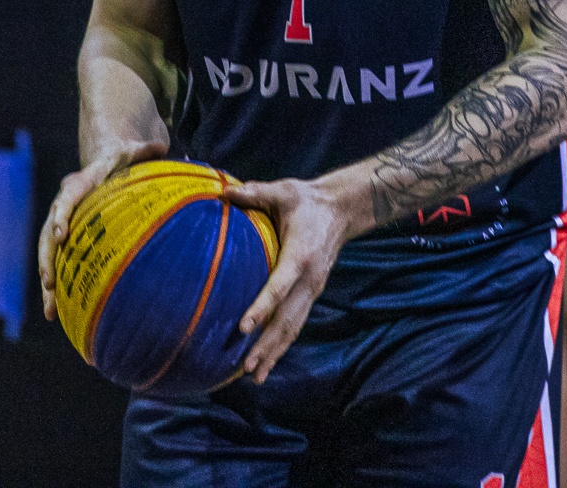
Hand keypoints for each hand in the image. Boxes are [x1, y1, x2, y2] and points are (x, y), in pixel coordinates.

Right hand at [36, 138, 164, 320]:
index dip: (62, 215)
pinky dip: (58, 288)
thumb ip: (145, 150)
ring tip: (51, 310)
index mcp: (83, 182)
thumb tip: (161, 145)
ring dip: (50, 281)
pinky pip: (61, 264)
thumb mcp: (135, 150)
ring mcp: (66, 224)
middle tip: (49, 282)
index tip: (61, 235)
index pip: (68, 197)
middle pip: (50, 233)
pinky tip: (58, 314)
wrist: (107, 159)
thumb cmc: (124, 157)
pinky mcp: (71, 240)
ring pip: (50, 254)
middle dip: (48, 258)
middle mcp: (68, 205)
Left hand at [223, 175, 363, 381]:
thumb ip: (255, 193)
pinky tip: (266, 362)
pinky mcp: (312, 294)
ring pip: (293, 328)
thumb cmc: (307, 200)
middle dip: (267, 345)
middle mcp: (310, 279)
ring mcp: (313, 290)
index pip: (279, 286)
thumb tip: (224, 191)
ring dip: (274, 353)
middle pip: (288, 319)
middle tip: (246, 367)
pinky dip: (281, 345)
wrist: (342, 210)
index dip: (262, 307)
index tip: (243, 326)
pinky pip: (296, 323)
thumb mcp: (284, 191)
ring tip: (254, 375)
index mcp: (300, 255)